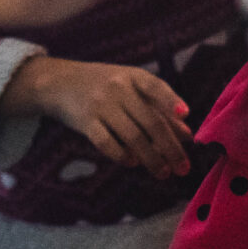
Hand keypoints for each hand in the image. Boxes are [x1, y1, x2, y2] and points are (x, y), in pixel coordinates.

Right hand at [1, 57, 191, 178]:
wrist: (60, 82)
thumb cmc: (104, 85)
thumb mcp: (130, 87)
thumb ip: (158, 107)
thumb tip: (187, 134)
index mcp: (132, 76)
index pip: (155, 86)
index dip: (170, 100)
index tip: (185, 114)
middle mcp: (118, 88)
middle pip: (149, 121)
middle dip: (170, 147)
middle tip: (183, 168)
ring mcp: (100, 105)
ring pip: (133, 137)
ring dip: (151, 158)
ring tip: (163, 172)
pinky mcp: (85, 122)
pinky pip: (107, 143)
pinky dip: (122, 156)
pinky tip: (132, 163)